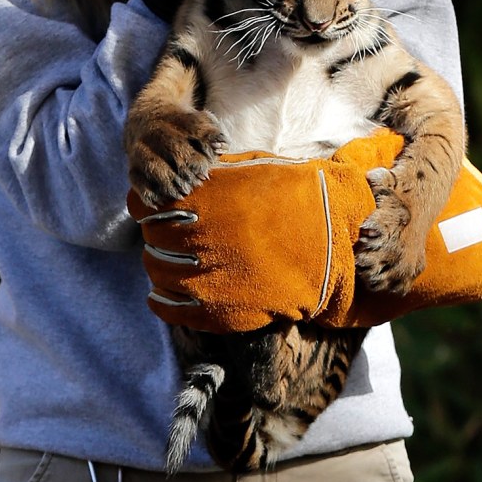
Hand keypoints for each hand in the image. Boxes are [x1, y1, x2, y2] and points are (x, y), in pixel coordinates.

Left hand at [127, 132, 403, 332]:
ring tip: (170, 258)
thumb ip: (211, 175)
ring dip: (158, 263)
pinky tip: (161, 292)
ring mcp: (209, 278)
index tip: (156, 204)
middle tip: (167, 230)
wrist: (334, 242)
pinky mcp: (220, 310)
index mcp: (207, 202)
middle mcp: (202, 239)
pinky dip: (161, 299)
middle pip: (152, 238)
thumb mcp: (251, 170)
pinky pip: (172, 308)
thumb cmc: (294, 197)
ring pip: (157, 271)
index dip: (147, 205)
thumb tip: (177, 179)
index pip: (148, 205)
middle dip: (155, 232)